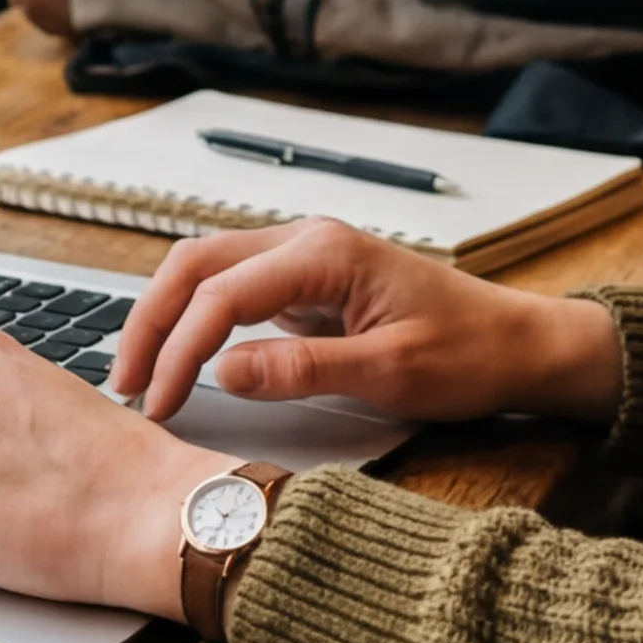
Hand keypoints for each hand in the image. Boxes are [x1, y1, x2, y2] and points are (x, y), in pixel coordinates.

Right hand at [109, 218, 621, 426]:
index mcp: (326, 253)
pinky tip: (179, 358)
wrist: (516, 344)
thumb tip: (225, 371)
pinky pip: (229, 287)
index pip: (223, 294)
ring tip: (141, 375)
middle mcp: (306, 239)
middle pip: (195, 264)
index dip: (181, 349)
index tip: (159, 403)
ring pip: (205, 269)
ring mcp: (303, 255)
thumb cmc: (468, 355)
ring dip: (165, 316)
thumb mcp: (390, 374)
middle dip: (151, 322)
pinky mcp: (304, 280)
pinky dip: (193, 319)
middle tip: (126, 386)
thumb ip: (305, 370)